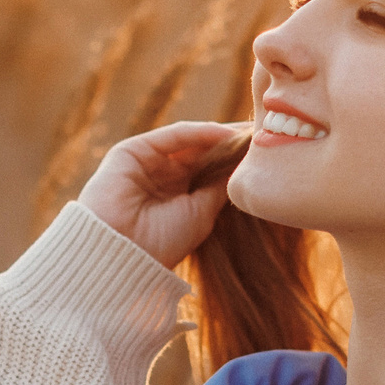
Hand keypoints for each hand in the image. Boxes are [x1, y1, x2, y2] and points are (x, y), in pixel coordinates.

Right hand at [76, 121, 249, 269]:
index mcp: (175, 197)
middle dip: (230, 143)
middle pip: (201, 152)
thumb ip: (220, 185)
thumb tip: (246, 164)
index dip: (234, 161)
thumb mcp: (201, 213)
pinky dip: (199, 132)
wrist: (120, 253)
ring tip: (250, 131)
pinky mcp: (132, 151)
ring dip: (219, 135)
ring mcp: (146, 163)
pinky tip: (225, 133)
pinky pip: (172, 136)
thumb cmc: (161, 243)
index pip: (208, 170)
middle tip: (263, 134)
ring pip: (188, 142)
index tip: (263, 152)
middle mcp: (161, 178)